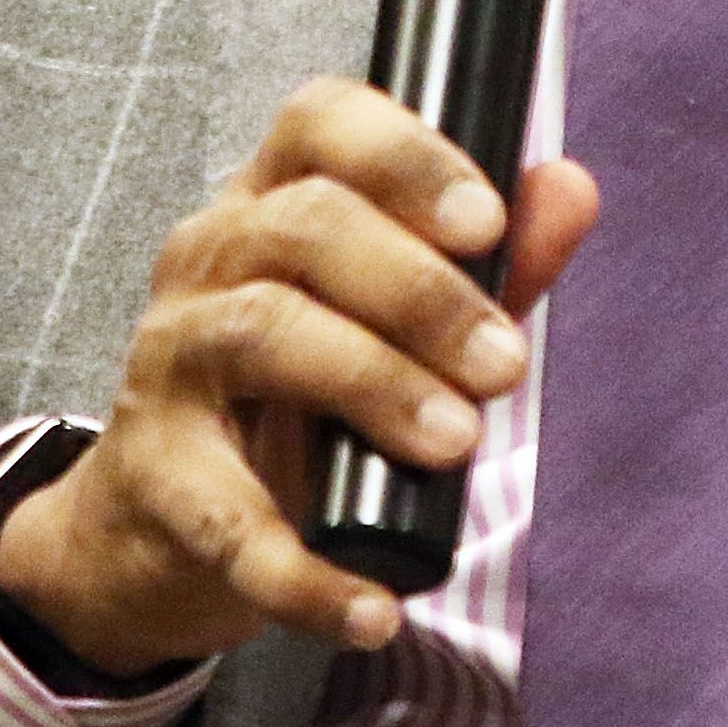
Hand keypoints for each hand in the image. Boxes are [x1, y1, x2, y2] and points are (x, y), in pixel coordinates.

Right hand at [0, 76, 597, 675]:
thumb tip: (571, 187)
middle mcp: (210, 257)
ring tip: (457, 443)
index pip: (320, 122)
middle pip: (306, 226)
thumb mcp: (392, 318)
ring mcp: (171, 362)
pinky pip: (230, 522)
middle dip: (420, 291)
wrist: (159, 528)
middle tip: (505, 365)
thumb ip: (488, 261)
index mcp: (273, 198)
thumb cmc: (299, 393)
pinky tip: (375, 604)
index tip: (488, 223)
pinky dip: (308, 571)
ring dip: (374, 386)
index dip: (406, 156)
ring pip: (264, 331)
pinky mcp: (156, 481)